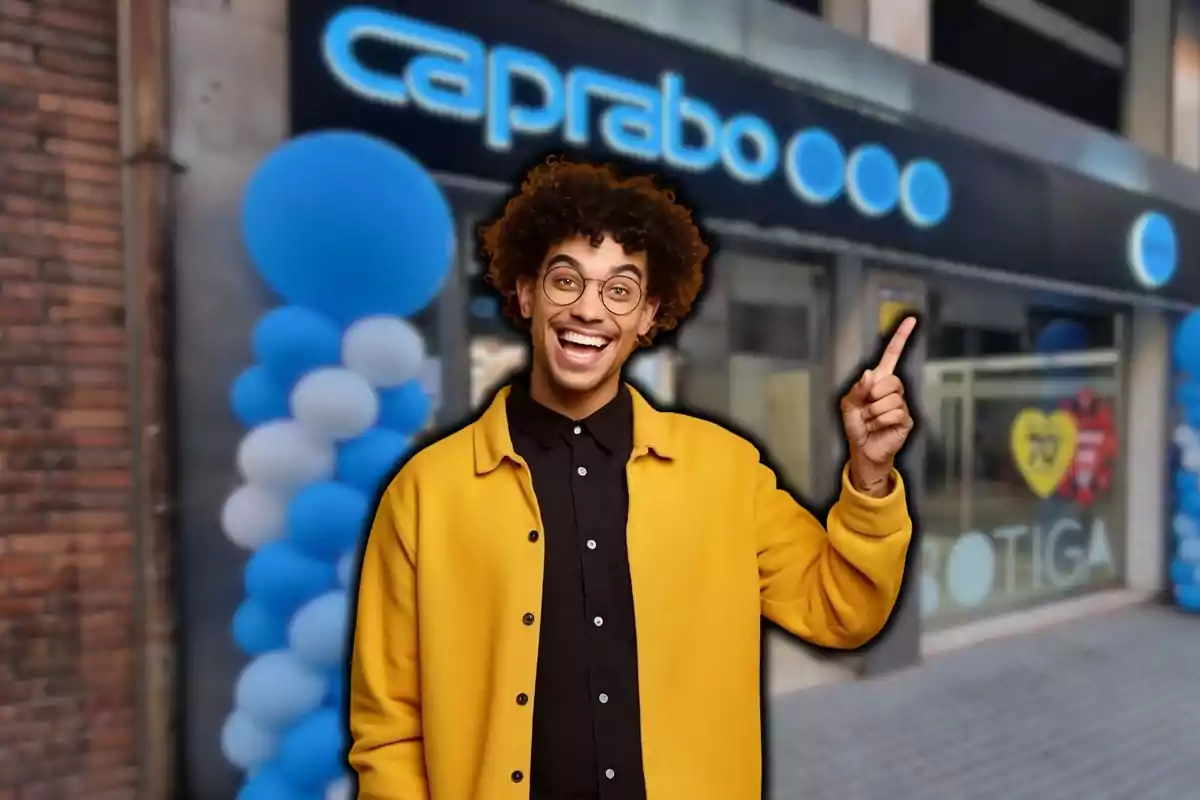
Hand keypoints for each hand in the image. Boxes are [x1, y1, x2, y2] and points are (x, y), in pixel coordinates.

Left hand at [841, 317, 916, 496]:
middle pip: (891, 380)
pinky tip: (877, 428)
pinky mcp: (907, 419)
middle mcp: (894, 390)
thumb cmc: (856, 425)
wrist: (862, 449)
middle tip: (866, 409)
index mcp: (879, 381)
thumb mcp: (848, 404)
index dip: (901, 338)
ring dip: (873, 413)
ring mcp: (902, 404)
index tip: (911, 319)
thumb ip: (857, 388)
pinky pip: (895, 413)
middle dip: (873, 396)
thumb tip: (871, 374)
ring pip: (890, 400)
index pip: (892, 355)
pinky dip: (880, 422)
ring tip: (870, 421)